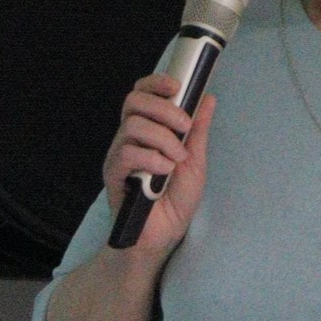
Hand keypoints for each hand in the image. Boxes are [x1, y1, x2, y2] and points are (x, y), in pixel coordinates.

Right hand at [100, 77, 217, 255]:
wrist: (163, 237)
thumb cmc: (176, 201)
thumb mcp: (195, 160)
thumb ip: (197, 130)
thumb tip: (207, 98)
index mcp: (147, 131)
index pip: (141, 94)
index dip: (156, 83)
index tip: (177, 86)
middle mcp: (129, 138)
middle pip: (133, 101)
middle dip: (164, 108)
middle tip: (184, 127)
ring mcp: (119, 155)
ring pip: (133, 125)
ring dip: (163, 138)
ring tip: (177, 158)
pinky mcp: (112, 174)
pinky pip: (127, 152)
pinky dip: (152, 158)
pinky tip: (164, 172)